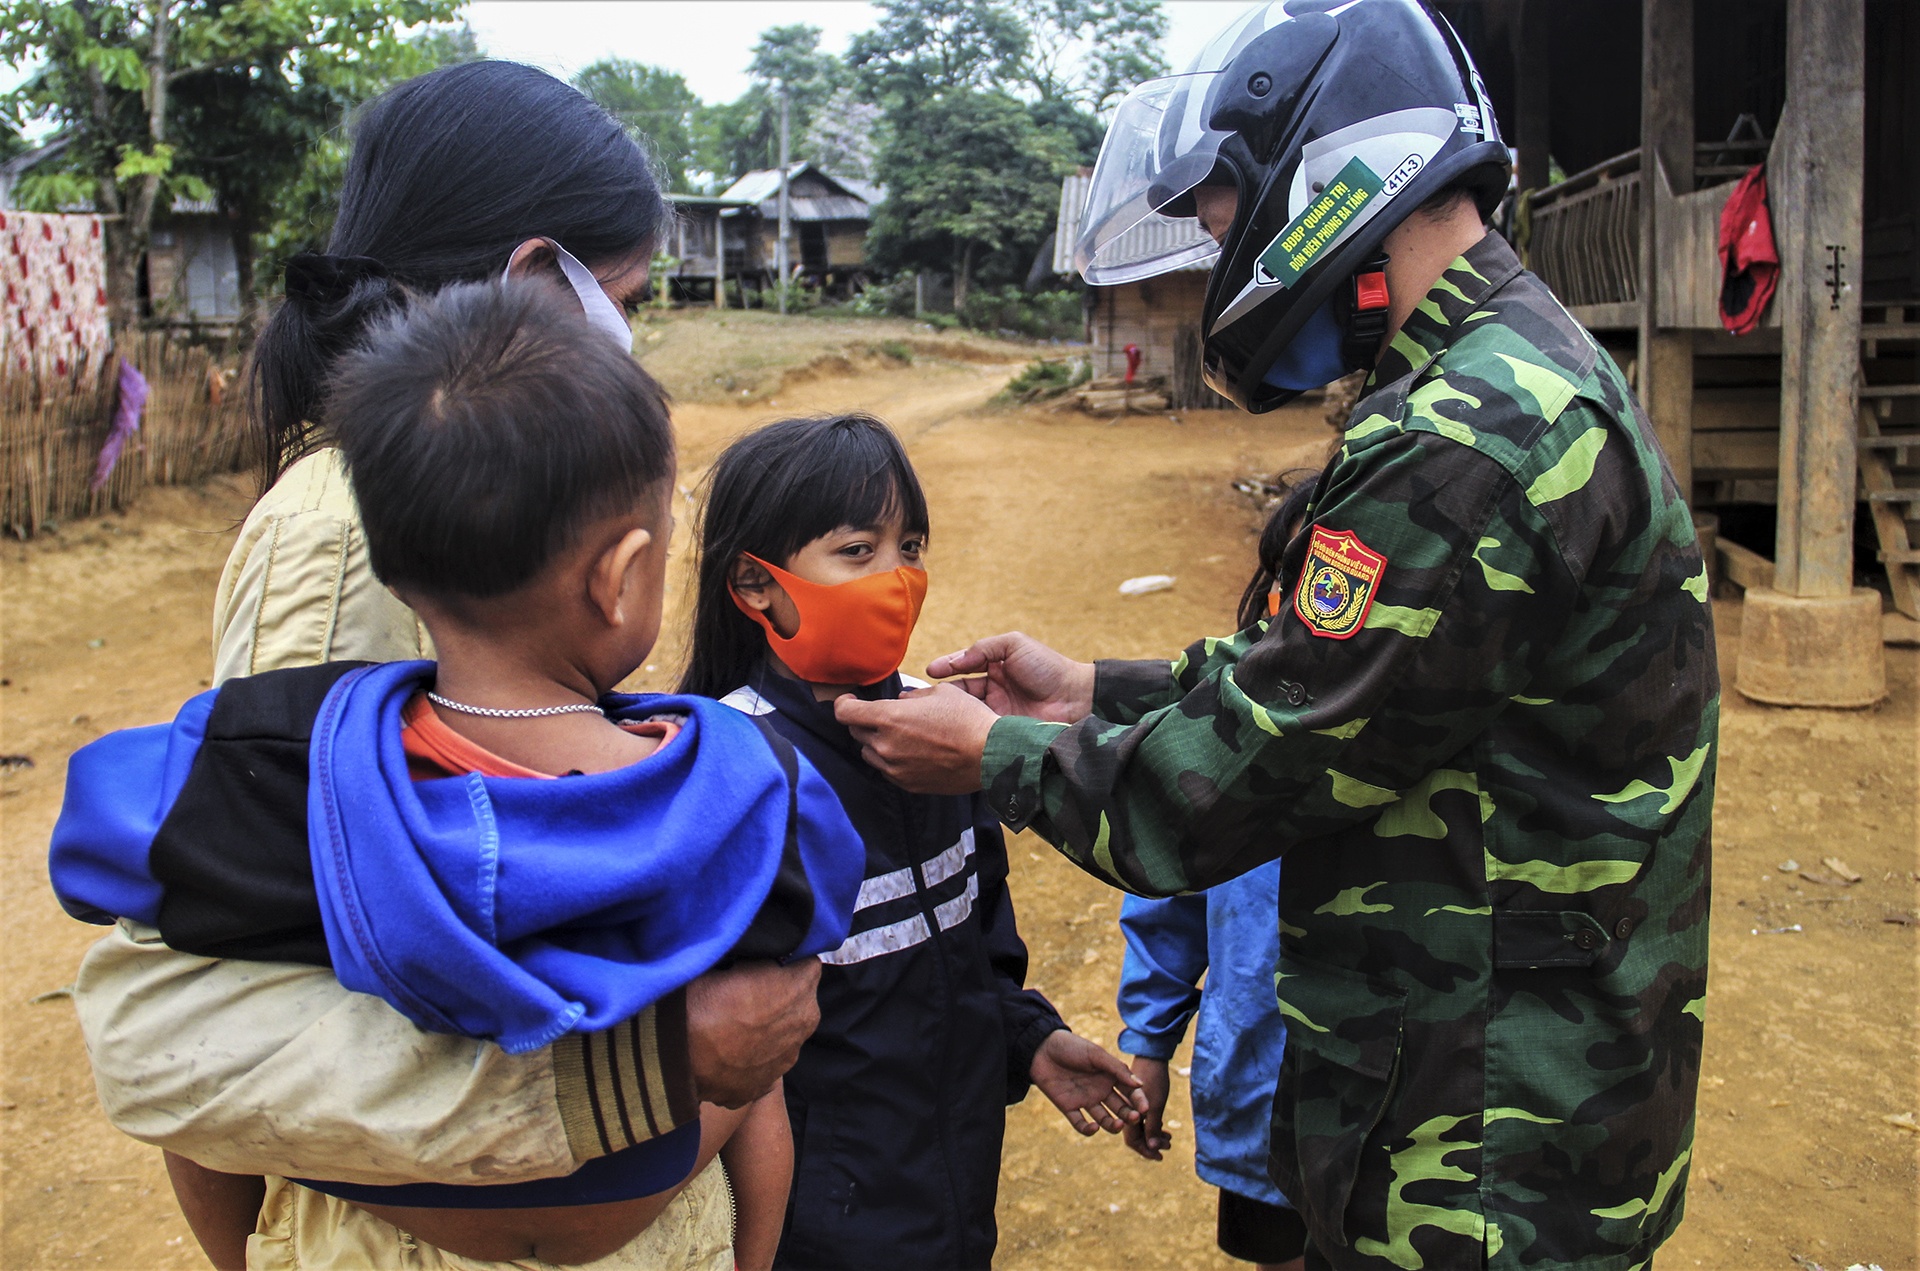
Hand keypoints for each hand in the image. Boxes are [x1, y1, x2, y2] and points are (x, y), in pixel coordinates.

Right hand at [685, 959, 821, 1107]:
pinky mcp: (765, 1084)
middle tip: (744, 993)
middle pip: (799, 1000)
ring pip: (784, 1034)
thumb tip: (762, 955)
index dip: (783, 963)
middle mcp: (804, 1023)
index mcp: (801, 987)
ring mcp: (787, 1058)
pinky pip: (764, 1063)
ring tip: (732, 1025)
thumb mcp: (731, 957)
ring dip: (768, 1028)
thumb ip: (759, 956)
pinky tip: (727, 1052)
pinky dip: (751, 1057)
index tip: (762, 963)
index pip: (804, 964)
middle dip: (780, 996)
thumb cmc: (702, 999)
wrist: (678, 1055)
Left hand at [835, 682, 996, 794]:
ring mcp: (895, 768)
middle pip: (856, 732)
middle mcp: (885, 745)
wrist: (990, 755)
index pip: (845, 712)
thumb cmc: (968, 719)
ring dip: (878, 742)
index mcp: (889, 718)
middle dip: (865, 721)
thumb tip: (900, 700)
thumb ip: (911, 696)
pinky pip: (887, 770)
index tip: (849, 700)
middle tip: (883, 715)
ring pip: (870, 753)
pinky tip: (913, 752)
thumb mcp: (941, 693)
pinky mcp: (907, 784)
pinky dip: (892, 760)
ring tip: (901, 735)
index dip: (843, 703)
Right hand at [926, 632, 1094, 723]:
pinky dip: (964, 728)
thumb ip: (983, 648)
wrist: (1076, 698)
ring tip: (930, 711)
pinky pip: (977, 730)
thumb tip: (956, 661)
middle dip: (939, 694)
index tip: (929, 671)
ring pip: (964, 712)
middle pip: (958, 692)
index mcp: (994, 668)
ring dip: (948, 711)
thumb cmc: (1048, 667)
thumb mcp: (1014, 645)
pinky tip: (950, 727)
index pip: (962, 669)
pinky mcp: (1000, 733)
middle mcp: (992, 691)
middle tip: (920, 696)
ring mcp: (995, 713)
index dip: (945, 669)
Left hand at [1028, 1029, 1148, 1136]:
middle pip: (1120, 1108)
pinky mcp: (1069, 1108)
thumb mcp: (1096, 1055)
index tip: (1146, 1108)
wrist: (1041, 1048)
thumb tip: (1140, 1084)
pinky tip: (1094, 1127)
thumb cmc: (1071, 1047)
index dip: (1139, 1100)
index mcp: (1110, 1076)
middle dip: (1130, 1115)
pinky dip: (1088, 1129)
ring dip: (1113, 1125)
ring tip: (1118, 1124)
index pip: (1130, 1092)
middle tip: (1135, 1118)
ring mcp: (1085, 1100)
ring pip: (1104, 1119)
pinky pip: (1080, 1124)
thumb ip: (1117, 1069)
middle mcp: (1101, 1090)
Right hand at [1122, 1056, 1172, 1160]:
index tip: (1159, 1156)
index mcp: (1125, 1112)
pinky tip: (1162, 1125)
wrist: (1153, 1056)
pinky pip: (1143, 1118)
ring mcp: (1130, 1106)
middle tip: (1167, 1147)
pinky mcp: (1137, 1101)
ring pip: (1140, 1127)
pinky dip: (1153, 1125)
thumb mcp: (1155, 1104)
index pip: (1132, 1140)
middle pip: (1136, 1135)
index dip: (1145, 1150)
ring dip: (1154, 1135)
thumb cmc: (1154, 1078)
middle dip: (1151, 1144)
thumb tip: (1151, 1146)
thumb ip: (1151, 1126)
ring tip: (1168, 1138)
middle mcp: (1124, 1110)